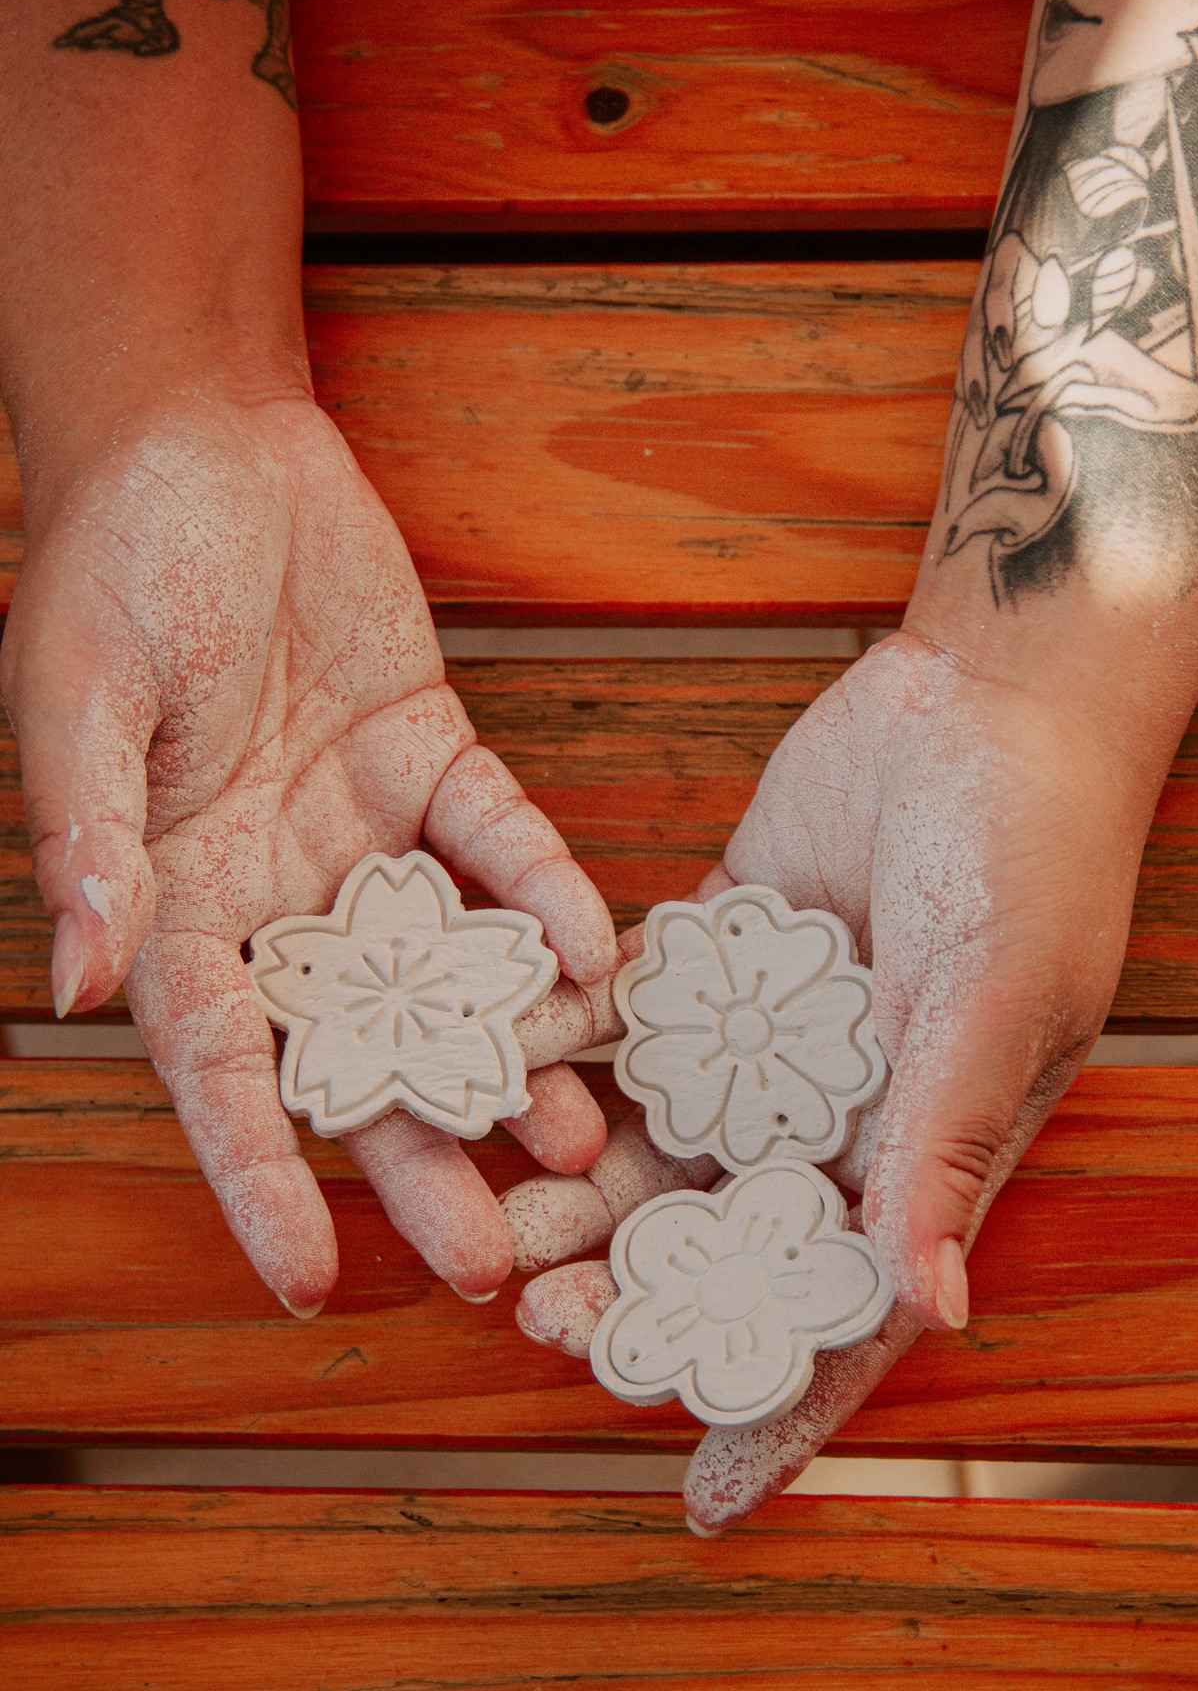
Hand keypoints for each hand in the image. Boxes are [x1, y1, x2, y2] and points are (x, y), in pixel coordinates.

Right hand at [1, 393, 614, 1312]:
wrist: (204, 438)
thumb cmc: (114, 559)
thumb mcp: (82, 699)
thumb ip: (91, 840)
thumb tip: (79, 984)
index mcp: (171, 901)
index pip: (219, 1066)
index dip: (258, 1175)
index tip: (306, 1278)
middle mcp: (274, 891)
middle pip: (355, 1053)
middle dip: (421, 1156)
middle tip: (499, 1260)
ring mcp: (360, 830)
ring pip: (444, 973)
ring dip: (508, 1052)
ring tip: (578, 1137)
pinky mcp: (433, 758)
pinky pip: (498, 843)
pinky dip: (543, 893)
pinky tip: (600, 951)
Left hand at [503, 630, 1164, 1529]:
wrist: (990, 699)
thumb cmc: (1033, 854)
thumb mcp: (996, 1002)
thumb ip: (940, 1146)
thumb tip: (926, 1311)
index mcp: (915, 1150)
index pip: (840, 1310)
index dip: (775, 1403)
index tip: (695, 1492)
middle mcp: (828, 1106)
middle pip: (714, 1230)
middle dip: (630, 1287)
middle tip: (537, 1315)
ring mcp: (761, 1028)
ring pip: (650, 1133)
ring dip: (572, 1182)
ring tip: (489, 1217)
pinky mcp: (713, 942)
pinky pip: (623, 1010)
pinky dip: (564, 1038)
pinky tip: (495, 1058)